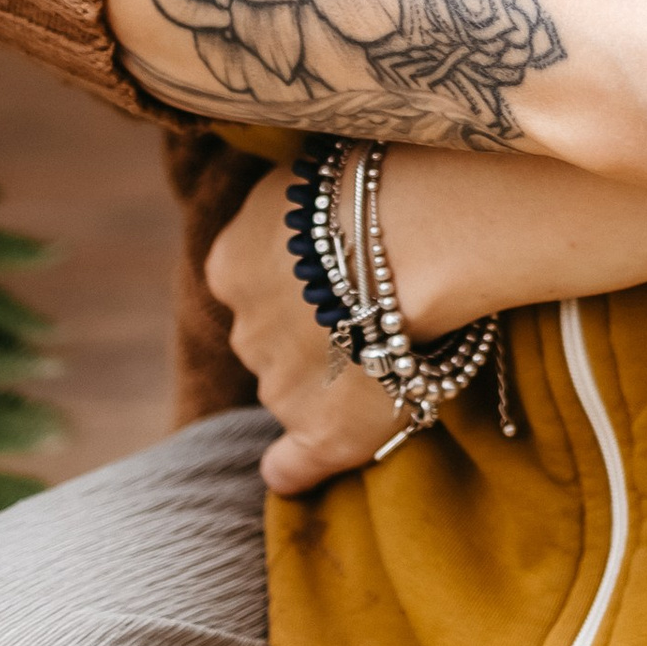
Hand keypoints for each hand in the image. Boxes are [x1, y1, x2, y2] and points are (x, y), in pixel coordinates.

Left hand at [204, 162, 407, 494]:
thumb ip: (288, 209)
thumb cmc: (376, 188)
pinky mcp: (320, 430)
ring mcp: (280, 384)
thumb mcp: (307, 175)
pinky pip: (292, 464)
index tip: (340, 267)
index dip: (296, 278)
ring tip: (391, 344)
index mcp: (230, 262)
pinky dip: (292, 469)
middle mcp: (245, 327)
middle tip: (371, 304)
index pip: (251, 281)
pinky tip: (290, 470)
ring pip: (290, 386)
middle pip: (269, 336)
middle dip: (306, 328)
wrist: (416, 237)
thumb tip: (293, 230)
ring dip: (324, 374)